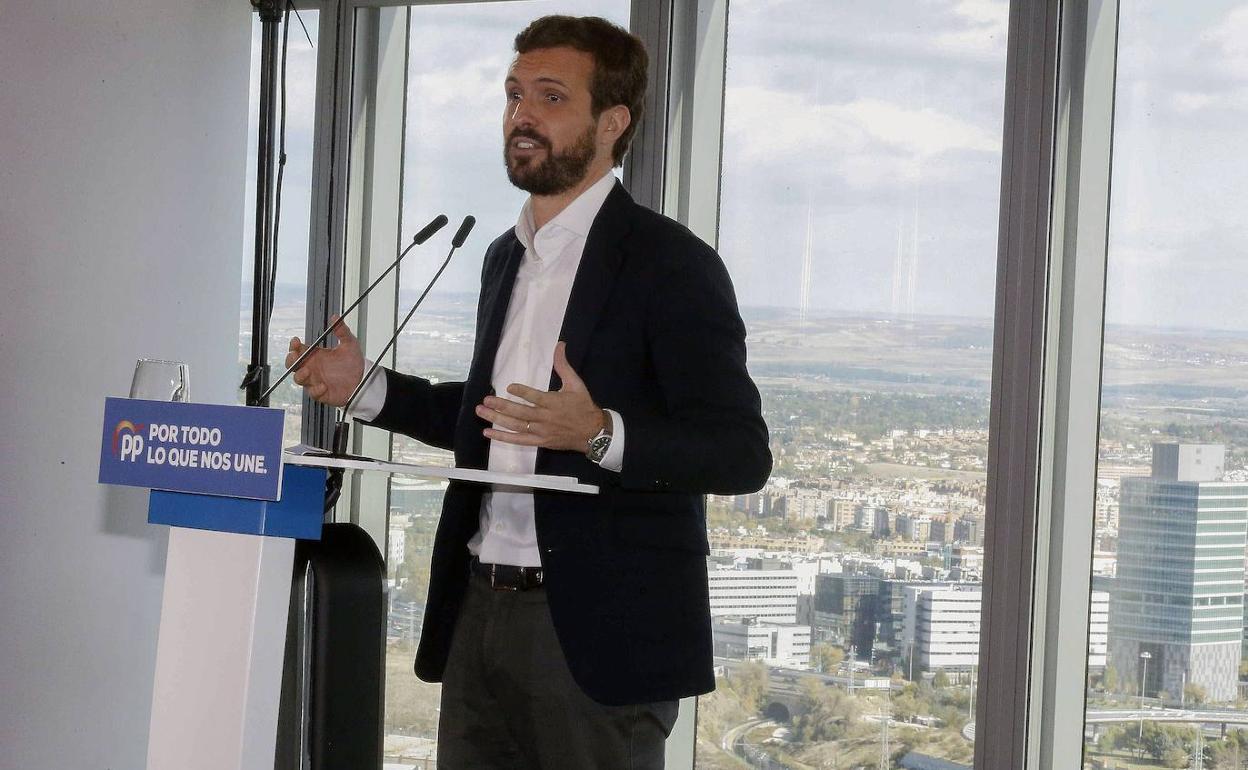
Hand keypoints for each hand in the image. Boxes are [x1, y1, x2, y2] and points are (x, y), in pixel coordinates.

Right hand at [285, 315, 365, 406]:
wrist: (363, 379)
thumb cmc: (352, 362)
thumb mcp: (349, 343)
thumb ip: (342, 331)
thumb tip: (335, 317)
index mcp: (315, 355)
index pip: (298, 349)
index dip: (294, 345)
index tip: (296, 341)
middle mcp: (312, 367)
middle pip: (292, 365)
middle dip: (290, 360)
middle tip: (295, 356)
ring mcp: (315, 380)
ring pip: (299, 379)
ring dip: (300, 375)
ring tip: (307, 371)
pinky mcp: (321, 393)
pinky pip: (313, 393)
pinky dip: (316, 390)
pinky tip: (323, 386)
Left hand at [477, 342, 604, 453]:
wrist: (594, 432)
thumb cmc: (583, 406)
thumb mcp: (576, 384)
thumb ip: (563, 365)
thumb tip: (559, 345)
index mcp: (554, 402)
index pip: (535, 397)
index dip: (522, 392)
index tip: (509, 387)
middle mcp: (546, 418)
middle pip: (521, 413)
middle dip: (502, 406)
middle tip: (486, 400)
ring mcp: (542, 432)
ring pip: (516, 426)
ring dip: (497, 419)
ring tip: (482, 411)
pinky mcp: (540, 442)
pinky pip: (519, 440)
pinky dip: (503, 437)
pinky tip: (488, 432)